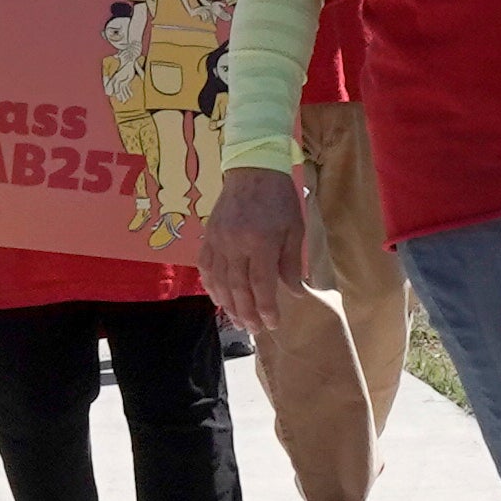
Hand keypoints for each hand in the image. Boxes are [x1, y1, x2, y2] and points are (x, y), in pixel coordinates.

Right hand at [200, 168, 305, 331]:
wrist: (252, 170)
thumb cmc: (280, 200)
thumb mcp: (295, 230)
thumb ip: (291, 263)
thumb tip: (294, 293)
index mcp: (260, 242)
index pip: (260, 284)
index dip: (266, 308)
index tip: (273, 324)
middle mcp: (235, 244)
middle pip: (237, 287)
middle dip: (246, 312)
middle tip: (254, 330)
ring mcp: (218, 240)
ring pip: (219, 280)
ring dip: (227, 304)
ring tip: (236, 321)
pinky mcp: (208, 235)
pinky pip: (205, 266)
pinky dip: (210, 284)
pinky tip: (217, 297)